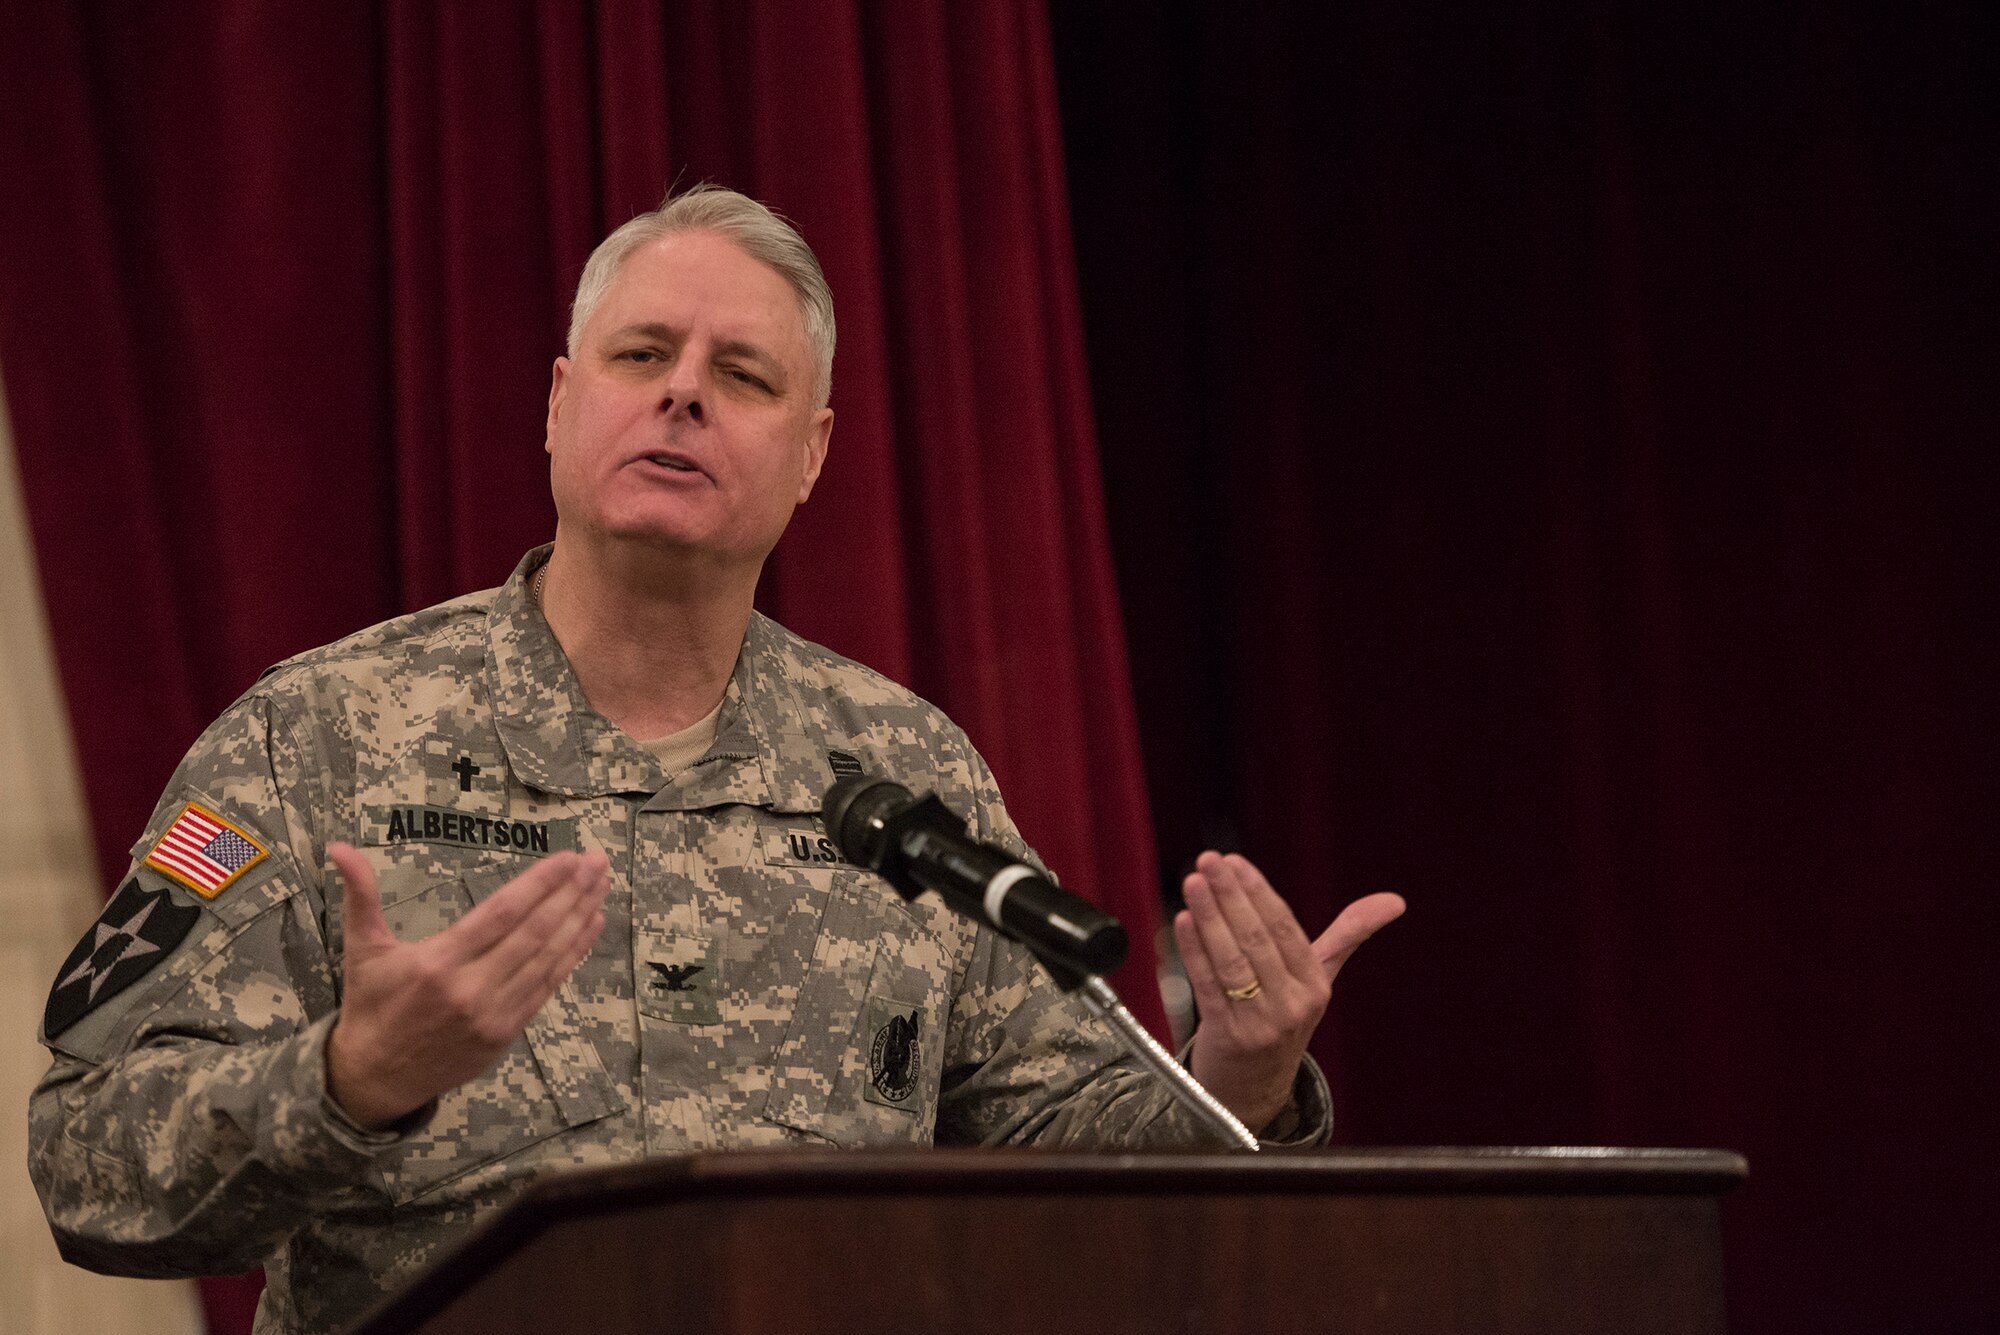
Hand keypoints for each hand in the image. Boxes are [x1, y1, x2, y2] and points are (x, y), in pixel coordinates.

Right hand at [323, 843, 610, 1130]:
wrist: (374, 1079)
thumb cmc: (371, 1005)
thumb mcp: (362, 949)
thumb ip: (360, 895)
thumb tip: (338, 848)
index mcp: (437, 963)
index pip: (501, 914)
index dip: (539, 884)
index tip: (569, 857)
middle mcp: (470, 989)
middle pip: (534, 933)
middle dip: (571, 894)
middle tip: (598, 861)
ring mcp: (493, 1015)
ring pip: (547, 959)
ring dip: (579, 919)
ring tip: (602, 885)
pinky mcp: (506, 1034)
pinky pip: (547, 987)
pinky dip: (573, 954)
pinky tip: (591, 925)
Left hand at [1175, 851, 1403, 1133]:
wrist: (1255, 1089)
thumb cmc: (1283, 1018)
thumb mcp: (1318, 980)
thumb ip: (1348, 936)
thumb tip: (1396, 901)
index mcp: (1315, 985)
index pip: (1284, 929)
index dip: (1258, 892)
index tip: (1234, 861)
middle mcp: (1293, 1005)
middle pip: (1257, 940)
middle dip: (1230, 896)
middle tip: (1208, 861)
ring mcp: (1261, 1024)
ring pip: (1232, 962)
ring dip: (1209, 918)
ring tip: (1192, 882)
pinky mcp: (1229, 1038)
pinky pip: (1209, 987)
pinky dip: (1195, 952)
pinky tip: (1182, 921)